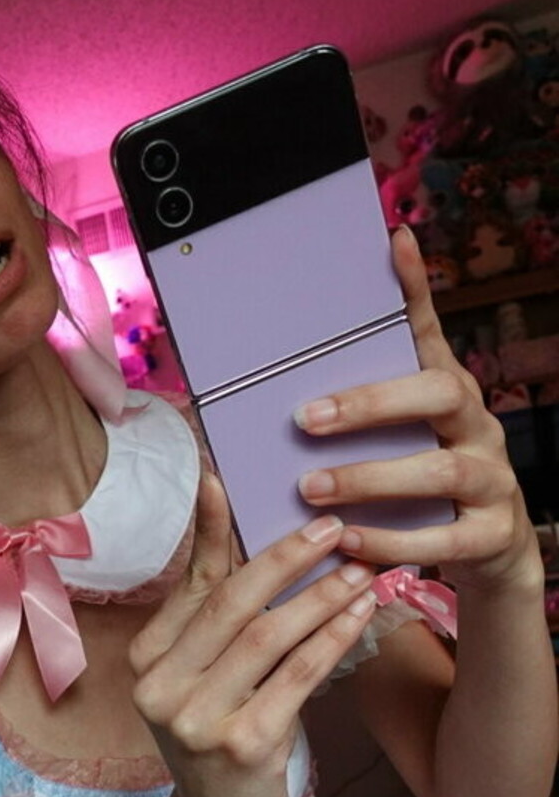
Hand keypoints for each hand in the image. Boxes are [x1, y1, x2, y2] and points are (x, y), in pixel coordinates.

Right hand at [129, 469, 378, 796]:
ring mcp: (197, 719)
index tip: (232, 481)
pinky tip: (359, 613)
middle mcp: (160, 688)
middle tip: (331, 527)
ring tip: (359, 568)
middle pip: (232, 605)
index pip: (195, 586)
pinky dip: (332, 638)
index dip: (216, 532)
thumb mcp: (198, 670)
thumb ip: (208, 599)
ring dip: (321, 596)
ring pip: (269, 636)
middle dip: (285, 559)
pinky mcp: (242, 744)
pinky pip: (297, 675)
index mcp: (146, 661)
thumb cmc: (215, 731)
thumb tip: (215, 503)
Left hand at [294, 226, 538, 593]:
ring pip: (438, 470)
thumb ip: (365, 400)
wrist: (489, 551)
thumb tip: (310, 356)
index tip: (392, 245)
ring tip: (310, 487)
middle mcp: (478, 425)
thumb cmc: (427, 484)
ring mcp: (492, 478)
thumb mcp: (403, 437)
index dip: (417, 290)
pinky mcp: (492, 533)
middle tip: (305, 420)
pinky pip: (443, 538)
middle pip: (439, 394)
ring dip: (369, 478)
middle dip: (370, 405)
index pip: (433, 333)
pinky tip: (348, 540)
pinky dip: (391, 540)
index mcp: (450, 393)